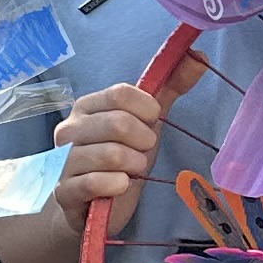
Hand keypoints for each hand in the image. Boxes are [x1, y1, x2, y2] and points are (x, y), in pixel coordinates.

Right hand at [50, 79, 173, 229]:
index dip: (146, 109)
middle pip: (118, 123)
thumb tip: (199, 57)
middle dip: (142, 142)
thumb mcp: (146, 123)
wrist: (93, 205)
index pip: (120, 93)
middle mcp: (69, 130)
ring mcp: (63, 160)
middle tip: (141, 153)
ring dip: (133, 166)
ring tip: (131, 171)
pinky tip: (119, 187)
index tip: (152, 123)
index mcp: (87, 107)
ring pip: (110, 154)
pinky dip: (118, 186)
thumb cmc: (120, 160)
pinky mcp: (64, 191)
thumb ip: (169, 89)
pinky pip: (96, 183)